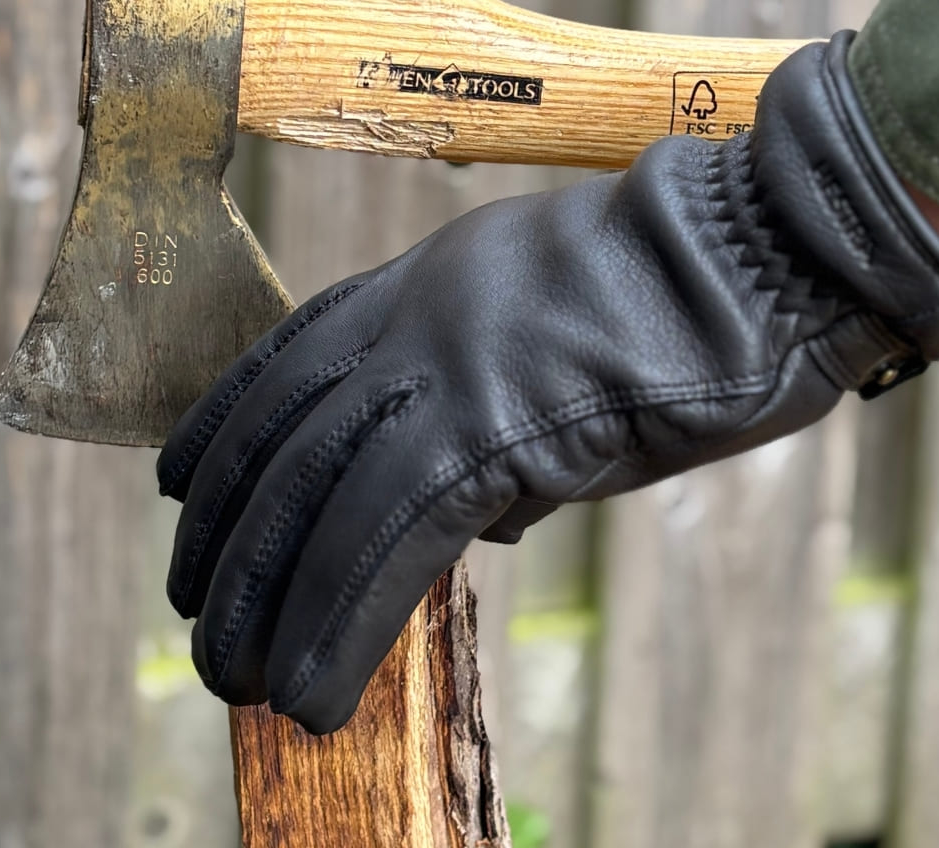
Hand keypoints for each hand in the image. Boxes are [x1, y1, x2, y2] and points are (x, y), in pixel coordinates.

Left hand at [157, 33, 938, 733]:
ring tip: (238, 679)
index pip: (288, 356)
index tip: (183, 485)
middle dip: (228, 536)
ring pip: (313, 499)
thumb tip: (478, 496)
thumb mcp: (558, 318)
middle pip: (279, 437)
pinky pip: (383, 541)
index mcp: (424, 280)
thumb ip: (496, 389)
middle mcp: (411, 317)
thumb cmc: (688, 285)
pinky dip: (338, 623)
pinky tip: (311, 689)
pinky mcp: (488, 428)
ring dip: (268, 601)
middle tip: (200, 616)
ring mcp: (442, 367)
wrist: (755, 249)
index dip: (223, 424)